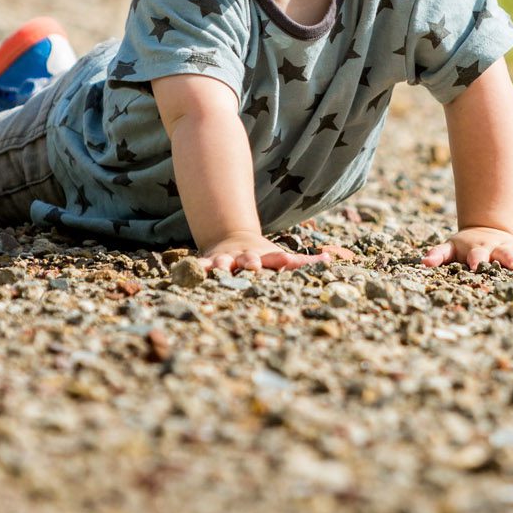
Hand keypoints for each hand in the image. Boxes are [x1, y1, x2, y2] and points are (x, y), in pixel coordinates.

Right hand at [198, 232, 328, 272]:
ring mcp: (225, 260)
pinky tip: (183, 273)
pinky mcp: (208, 263)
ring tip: (218, 269)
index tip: (285, 259)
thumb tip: (329, 259)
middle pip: (248, 259)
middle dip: (250, 262)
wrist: (231, 239)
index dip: (280, 258)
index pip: (274, 257)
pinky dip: (192, 269)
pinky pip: (199, 267)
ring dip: (220, 266)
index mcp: (264, 257)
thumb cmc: (260, 255)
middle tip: (252, 266)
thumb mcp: (280, 256)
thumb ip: (303, 262)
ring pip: (221, 262)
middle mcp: (244, 257)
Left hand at [422, 226, 512, 270]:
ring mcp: (511, 248)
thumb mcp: (450, 248)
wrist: (485, 230)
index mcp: (477, 249)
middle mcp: (496, 248)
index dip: (475, 259)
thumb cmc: (464, 247)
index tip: (474, 266)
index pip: (476, 254)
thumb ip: (439, 254)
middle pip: (502, 252)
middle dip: (508, 258)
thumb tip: (424, 262)